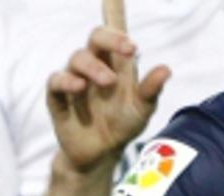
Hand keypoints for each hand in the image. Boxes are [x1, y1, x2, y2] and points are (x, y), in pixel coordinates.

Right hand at [46, 0, 170, 172]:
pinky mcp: (59, 98)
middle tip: (130, 49)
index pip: (115, 31)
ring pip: (77, 57)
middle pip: (96, 38)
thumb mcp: (142, 110)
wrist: (101, 154)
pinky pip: (57, 81)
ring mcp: (75, 79)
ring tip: (108, 81)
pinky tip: (80, 87)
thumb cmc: (123, 125)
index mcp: (117, 64)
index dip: (114, 10)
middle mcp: (95, 66)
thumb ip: (151, 90)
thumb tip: (166, 69)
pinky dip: (67, 81)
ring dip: (93, 66)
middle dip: (111, 38)